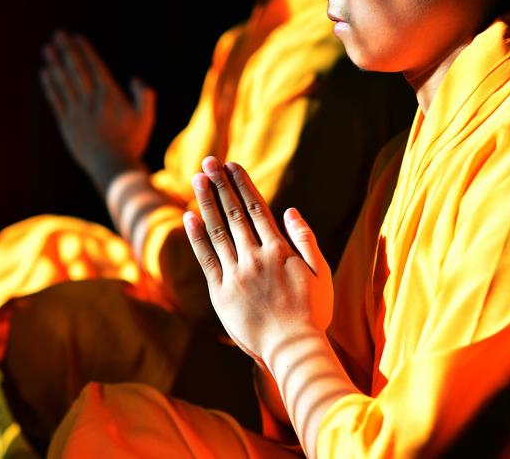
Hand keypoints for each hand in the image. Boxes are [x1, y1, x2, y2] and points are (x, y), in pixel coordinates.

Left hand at [40, 31, 154, 186]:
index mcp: (110, 96)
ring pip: (63, 81)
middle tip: (59, 34)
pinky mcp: (67, 124)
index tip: (77, 38)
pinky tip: (44, 73)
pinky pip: (56, 100)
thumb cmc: (132, 143)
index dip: (85, 51)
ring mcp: (77, 111)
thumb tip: (136, 79)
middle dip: (68, 50)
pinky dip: (50, 85)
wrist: (112, 167)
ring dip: (55, 63)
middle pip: (77, 69)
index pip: (95, 67)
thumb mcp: (146, 119)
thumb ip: (145, 97)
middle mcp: (91, 100)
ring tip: (47, 48)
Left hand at [182, 157, 332, 362]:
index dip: (242, 184)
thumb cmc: (312, 313)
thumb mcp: (321, 273)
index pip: (257, 208)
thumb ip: (305, 240)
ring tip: (197, 179)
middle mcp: (255, 257)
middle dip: (220, 184)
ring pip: (218, 230)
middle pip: (234, 213)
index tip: (232, 165)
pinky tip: (189, 217)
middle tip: (208, 161)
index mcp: (279, 250)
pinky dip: (197, 237)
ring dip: (206, 202)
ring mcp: (237, 274)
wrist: (293, 348)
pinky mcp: (221, 292)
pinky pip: (206, 259)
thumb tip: (290, 210)